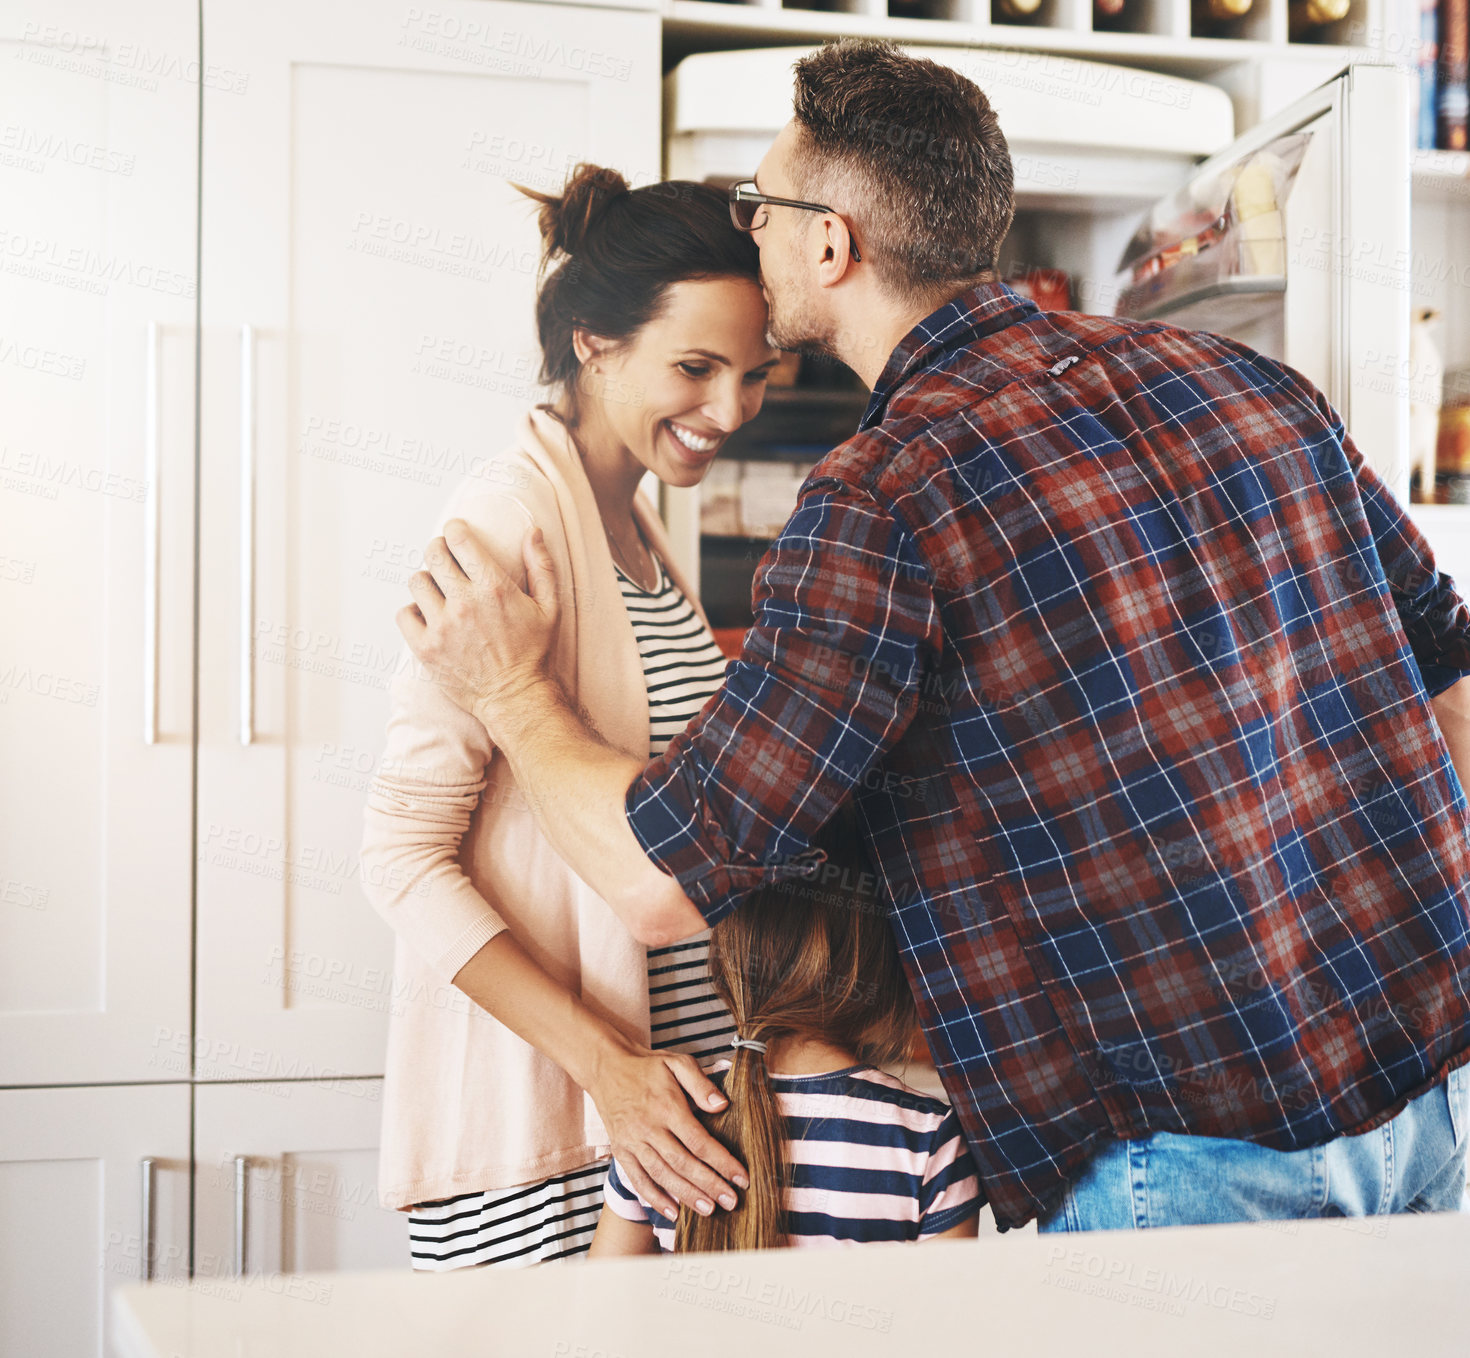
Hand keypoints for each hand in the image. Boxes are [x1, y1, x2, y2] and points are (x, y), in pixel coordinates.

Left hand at [397, 519, 558, 732]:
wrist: (515, 697)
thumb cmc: (533, 653)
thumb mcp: (549, 607)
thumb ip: (541, 566)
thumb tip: (532, 531)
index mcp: (494, 588)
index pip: (459, 540)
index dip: (454, 529)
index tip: (456, 531)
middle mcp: (465, 604)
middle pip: (433, 554)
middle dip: (438, 549)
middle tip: (444, 558)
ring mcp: (442, 627)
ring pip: (416, 581)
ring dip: (426, 581)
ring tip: (438, 591)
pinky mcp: (425, 648)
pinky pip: (404, 614)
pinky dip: (413, 612)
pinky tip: (428, 616)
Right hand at [585, 1039, 749, 1219]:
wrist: (608, 1067)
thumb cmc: (648, 1067)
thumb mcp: (677, 1063)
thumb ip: (701, 1084)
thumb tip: (722, 1106)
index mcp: (666, 1106)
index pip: (698, 1141)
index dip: (721, 1161)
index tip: (741, 1178)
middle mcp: (648, 1127)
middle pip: (682, 1163)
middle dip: (709, 1185)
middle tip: (731, 1202)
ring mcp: (632, 1142)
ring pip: (662, 1174)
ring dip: (686, 1195)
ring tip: (709, 1210)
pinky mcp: (621, 1151)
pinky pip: (638, 1179)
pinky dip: (654, 1198)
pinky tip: (673, 1212)